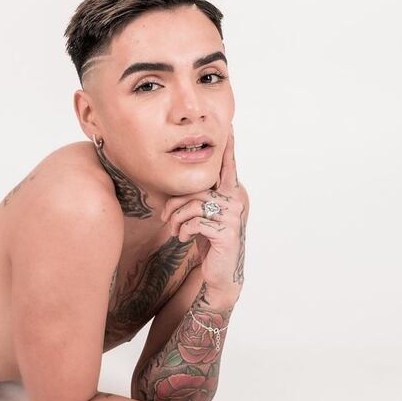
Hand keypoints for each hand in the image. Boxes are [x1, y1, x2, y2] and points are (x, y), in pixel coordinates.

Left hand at [161, 124, 248, 296]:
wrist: (219, 272)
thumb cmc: (207, 240)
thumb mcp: (201, 215)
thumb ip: (196, 199)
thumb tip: (175, 190)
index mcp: (231, 193)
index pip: (228, 167)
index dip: (228, 149)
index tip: (230, 127)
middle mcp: (236, 201)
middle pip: (197, 188)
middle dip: (175, 203)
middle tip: (165, 217)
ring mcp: (233, 216)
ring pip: (193, 205)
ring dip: (176, 219)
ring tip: (174, 229)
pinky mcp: (226, 232)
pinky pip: (195, 222)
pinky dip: (183, 230)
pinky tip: (183, 238)